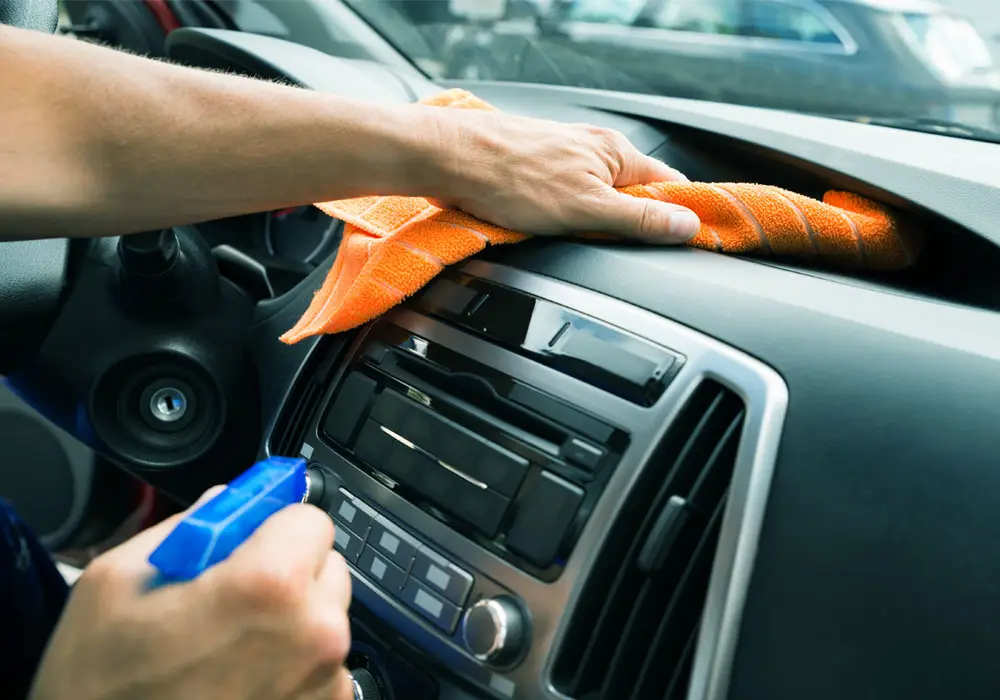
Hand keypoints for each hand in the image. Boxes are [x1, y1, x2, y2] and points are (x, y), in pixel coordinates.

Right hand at [29, 488, 352, 699]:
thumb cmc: (99, 687)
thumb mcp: (118, 580)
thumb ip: (190, 525)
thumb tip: (230, 502)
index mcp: (271, 585)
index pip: (309, 517)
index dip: (270, 526)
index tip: (244, 543)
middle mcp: (316, 634)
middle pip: (324, 567)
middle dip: (283, 572)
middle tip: (226, 601)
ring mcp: (325, 680)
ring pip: (324, 617)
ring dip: (289, 621)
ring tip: (225, 649)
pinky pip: (322, 665)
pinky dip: (291, 665)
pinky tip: (239, 680)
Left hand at [429, 110, 700, 242]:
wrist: (450, 159)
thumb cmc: (511, 177)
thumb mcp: (587, 209)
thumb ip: (639, 219)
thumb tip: (687, 225)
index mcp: (616, 153)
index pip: (669, 185)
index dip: (679, 215)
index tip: (685, 242)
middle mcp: (593, 150)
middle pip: (632, 195)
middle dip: (626, 225)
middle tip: (608, 246)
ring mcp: (563, 158)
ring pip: (594, 200)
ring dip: (588, 223)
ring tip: (566, 234)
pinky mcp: (536, 170)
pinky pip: (563, 200)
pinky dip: (560, 218)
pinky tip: (543, 226)